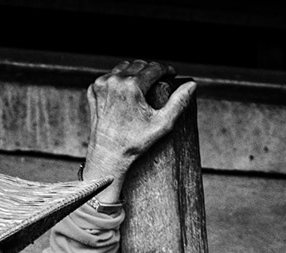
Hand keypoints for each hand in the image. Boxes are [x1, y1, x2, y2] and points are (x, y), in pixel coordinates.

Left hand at [81, 59, 196, 201]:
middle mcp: (115, 81)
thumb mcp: (162, 125)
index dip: (166, 69)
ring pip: (123, 67)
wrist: (108, 154)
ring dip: (135, 72)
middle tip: (159, 80)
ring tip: (143, 83)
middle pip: (139, 64)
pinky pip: (109, 77)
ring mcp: (102, 84)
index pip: (155, 67)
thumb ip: (179, 103)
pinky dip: (118, 80)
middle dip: (151, 70)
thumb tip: (192, 84)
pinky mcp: (93, 90)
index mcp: (132, 86)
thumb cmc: (135, 143)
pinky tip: (125, 92)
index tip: (171, 74)